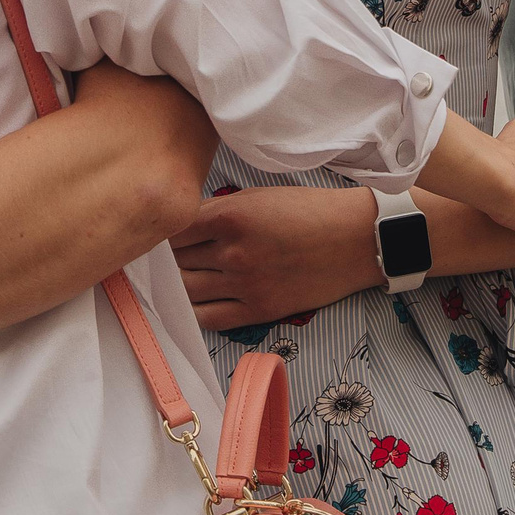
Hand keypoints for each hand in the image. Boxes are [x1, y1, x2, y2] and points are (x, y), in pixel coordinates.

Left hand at [172, 187, 381, 330]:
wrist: (356, 239)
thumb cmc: (310, 210)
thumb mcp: (259, 196)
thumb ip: (219, 210)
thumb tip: (185, 226)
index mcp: (230, 216)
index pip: (173, 230)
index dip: (162, 233)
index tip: (159, 234)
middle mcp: (233, 252)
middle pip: (177, 261)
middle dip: (167, 259)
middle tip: (164, 258)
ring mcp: (245, 285)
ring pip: (187, 290)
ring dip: (178, 284)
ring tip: (179, 277)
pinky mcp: (259, 310)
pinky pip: (209, 319)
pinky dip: (194, 311)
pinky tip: (193, 302)